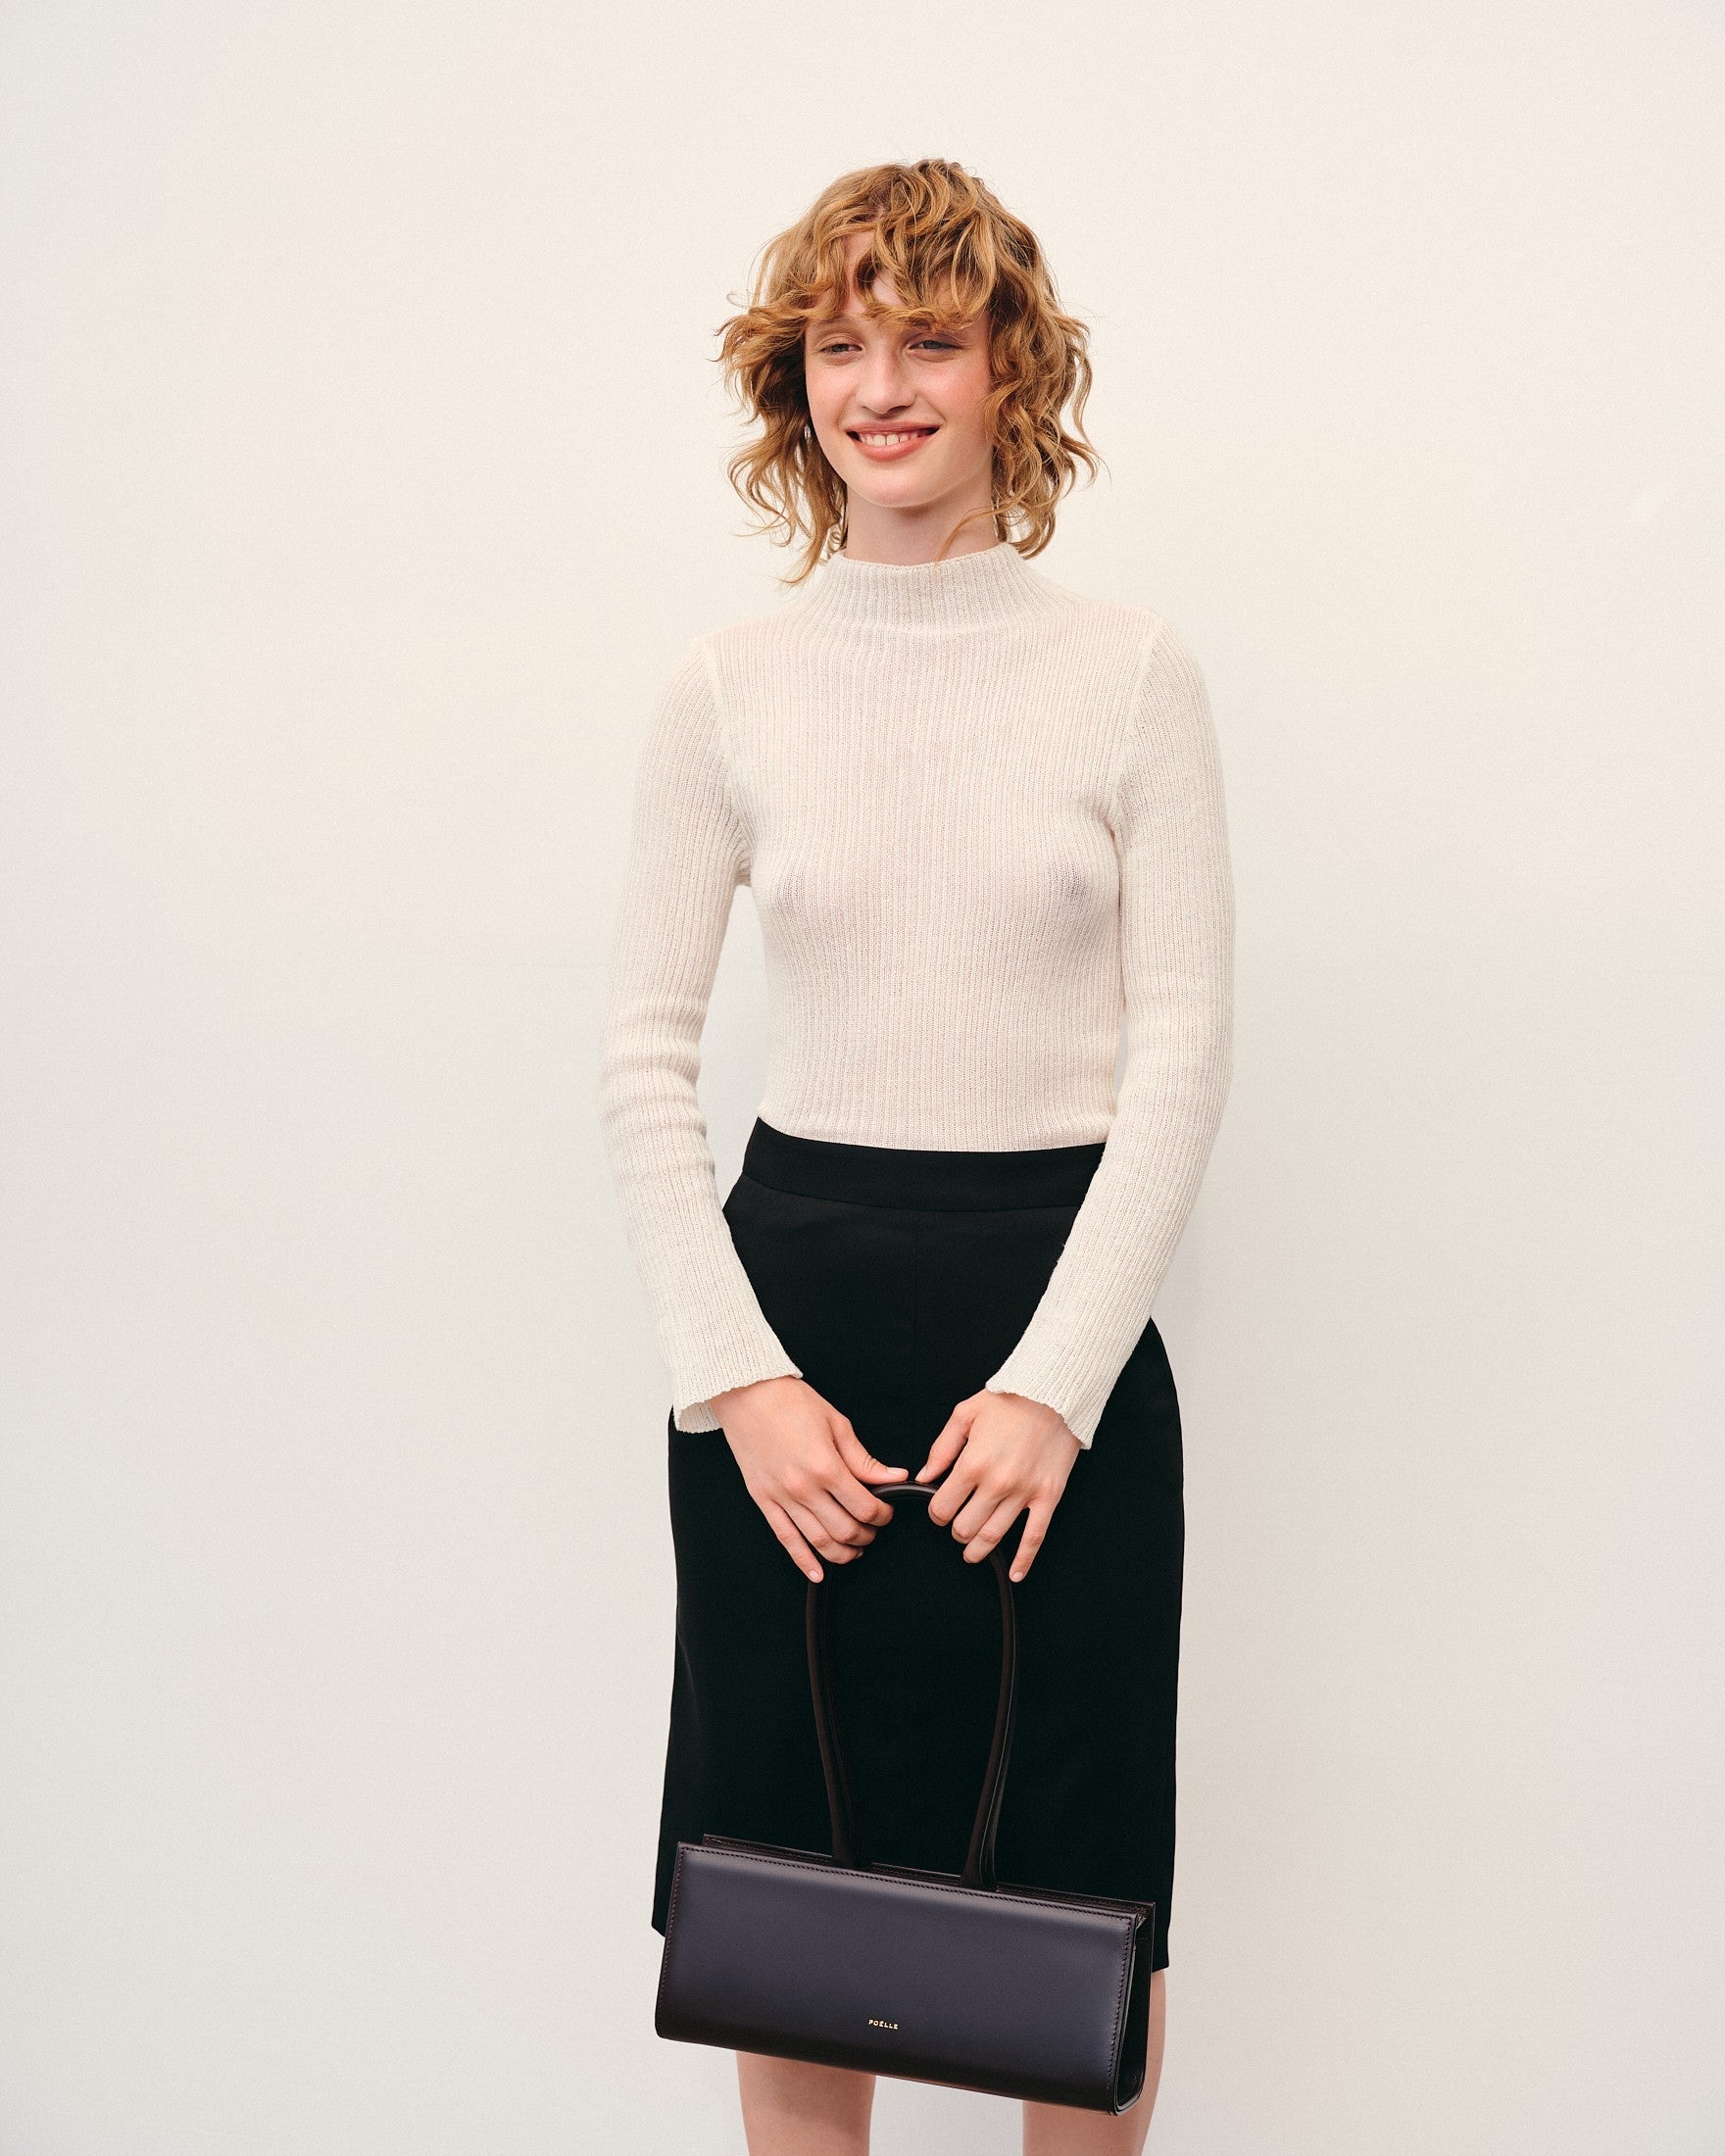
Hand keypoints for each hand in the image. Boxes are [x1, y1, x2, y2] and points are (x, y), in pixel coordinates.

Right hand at [711, 1375, 907, 1581]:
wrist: (746, 1394)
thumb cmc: (790, 1402)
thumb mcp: (837, 1424)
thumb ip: (864, 1459)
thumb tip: (895, 1477)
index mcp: (826, 1466)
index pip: (865, 1507)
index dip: (882, 1515)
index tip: (886, 1511)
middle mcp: (804, 1488)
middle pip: (845, 1530)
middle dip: (866, 1535)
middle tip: (873, 1528)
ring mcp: (781, 1498)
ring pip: (819, 1542)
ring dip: (843, 1552)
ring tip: (855, 1549)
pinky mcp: (763, 1501)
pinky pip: (786, 1540)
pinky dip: (804, 1561)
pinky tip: (817, 1572)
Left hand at [914, 1389, 1080, 1581]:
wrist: (1054, 1393)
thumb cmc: (1009, 1400)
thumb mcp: (965, 1414)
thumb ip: (941, 1449)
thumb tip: (923, 1477)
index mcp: (973, 1464)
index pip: (943, 1508)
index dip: (936, 1513)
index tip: (939, 1509)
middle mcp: (997, 1484)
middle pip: (965, 1528)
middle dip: (955, 1531)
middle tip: (956, 1525)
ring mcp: (1024, 1493)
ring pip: (993, 1537)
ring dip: (977, 1550)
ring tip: (971, 1552)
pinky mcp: (1048, 1496)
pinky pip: (1035, 1537)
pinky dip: (1024, 1560)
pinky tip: (1015, 1573)